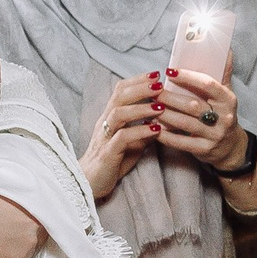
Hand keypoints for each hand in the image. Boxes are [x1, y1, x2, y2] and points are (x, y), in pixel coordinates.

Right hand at [81, 71, 161, 199]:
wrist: (91, 183)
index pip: (120, 91)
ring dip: (142, 108)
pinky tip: (156, 130)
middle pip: (119, 97)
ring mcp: (105, 137)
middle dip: (140, 88)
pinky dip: (140, 132)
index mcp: (110, 117)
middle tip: (160, 83)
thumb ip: (145, 129)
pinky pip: (122, 138)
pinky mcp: (108, 154)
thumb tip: (165, 118)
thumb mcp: (133, 142)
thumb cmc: (113, 160)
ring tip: (161, 106)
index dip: (137, 80)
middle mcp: (105, 123)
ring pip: (119, 114)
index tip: (157, 74)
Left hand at [156, 66, 250, 173]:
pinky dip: (165, 135)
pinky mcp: (205, 149)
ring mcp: (215, 135)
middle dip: (170, 97)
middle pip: (192, 104)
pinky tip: (153, 128)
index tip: (169, 71)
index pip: (208, 84)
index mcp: (228, 100)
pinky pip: (181, 142)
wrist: (230, 147)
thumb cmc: (222, 116)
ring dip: (164, 114)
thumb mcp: (226, 96)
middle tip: (153, 91)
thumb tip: (226, 50)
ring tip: (150, 107)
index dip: (188, 77)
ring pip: (185, 123)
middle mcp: (224, 118)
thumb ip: (223, 73)